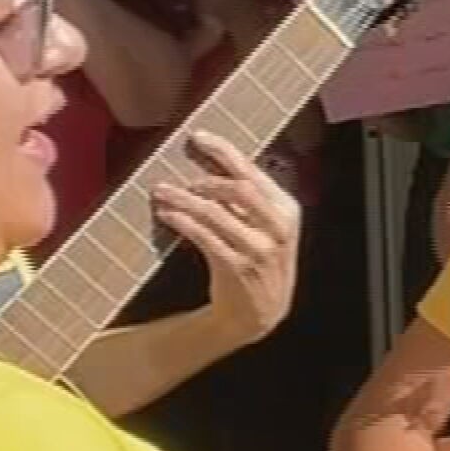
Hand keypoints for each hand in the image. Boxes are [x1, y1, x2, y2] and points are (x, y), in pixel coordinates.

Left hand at [154, 133, 299, 352]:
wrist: (259, 314)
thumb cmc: (259, 263)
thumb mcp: (268, 228)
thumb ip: (251, 200)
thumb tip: (213, 162)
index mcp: (287, 210)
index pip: (253, 171)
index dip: (223, 150)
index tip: (197, 136)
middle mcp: (278, 228)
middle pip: (239, 188)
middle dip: (205, 177)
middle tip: (179, 176)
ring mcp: (258, 250)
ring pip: (216, 212)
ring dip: (184, 198)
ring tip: (162, 192)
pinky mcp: (237, 268)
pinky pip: (204, 237)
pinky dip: (183, 221)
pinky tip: (167, 215)